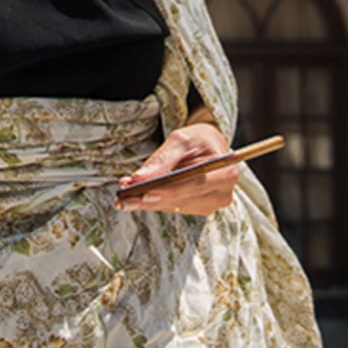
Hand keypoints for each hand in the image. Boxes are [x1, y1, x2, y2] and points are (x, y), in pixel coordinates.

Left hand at [117, 120, 234, 215]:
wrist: (207, 147)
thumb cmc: (197, 139)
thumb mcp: (182, 139)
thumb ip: (163, 157)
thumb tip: (141, 177)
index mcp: (225, 173)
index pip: (196, 184)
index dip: (169, 191)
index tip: (144, 194)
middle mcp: (222, 193)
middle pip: (182, 199)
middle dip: (149, 198)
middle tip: (122, 197)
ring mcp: (211, 204)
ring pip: (173, 206)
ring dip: (146, 202)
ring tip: (122, 197)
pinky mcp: (199, 208)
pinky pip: (172, 207)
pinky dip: (152, 202)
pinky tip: (133, 198)